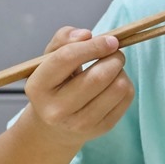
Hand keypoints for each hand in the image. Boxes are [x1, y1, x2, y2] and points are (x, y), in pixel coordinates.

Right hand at [23, 26, 134, 145]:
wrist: (55, 126)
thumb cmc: (54, 84)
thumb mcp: (48, 60)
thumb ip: (63, 40)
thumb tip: (86, 34)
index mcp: (38, 87)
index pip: (66, 58)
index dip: (93, 45)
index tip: (110, 40)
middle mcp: (56, 109)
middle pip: (98, 76)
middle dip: (114, 57)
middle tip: (114, 52)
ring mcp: (80, 123)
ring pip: (118, 87)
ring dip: (121, 70)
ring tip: (112, 68)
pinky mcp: (102, 128)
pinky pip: (126, 97)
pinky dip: (126, 84)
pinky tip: (113, 84)